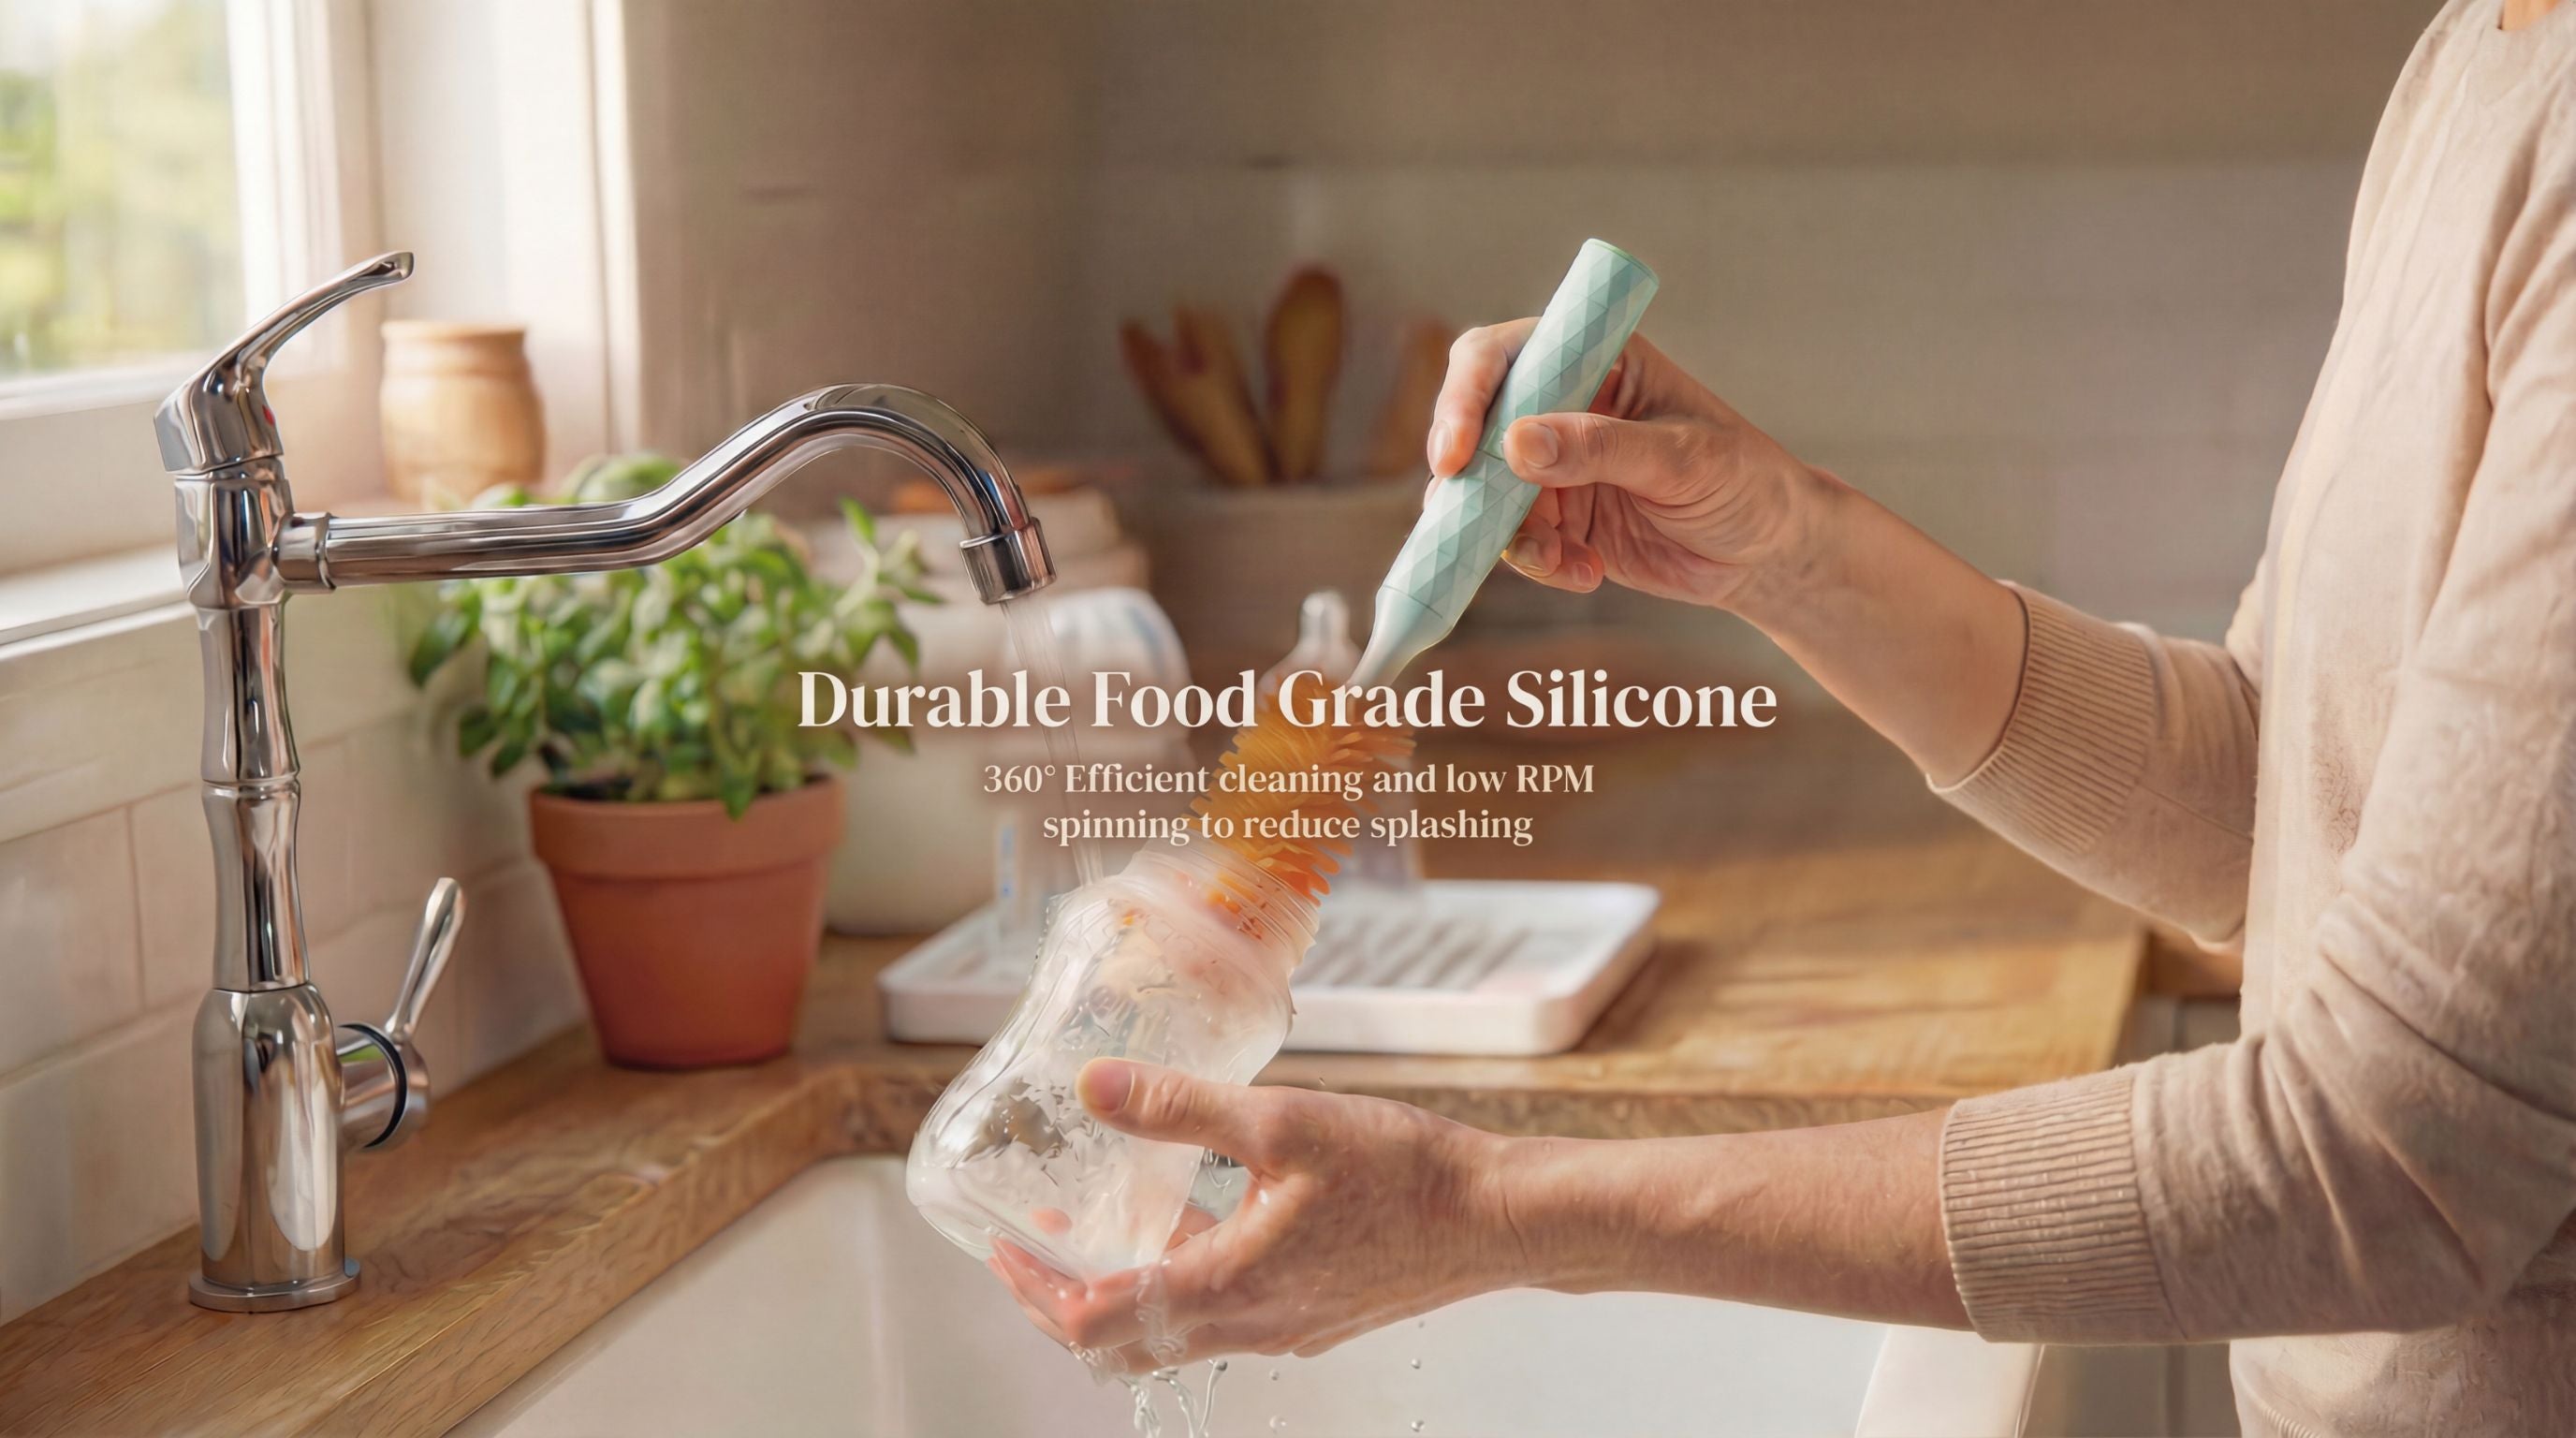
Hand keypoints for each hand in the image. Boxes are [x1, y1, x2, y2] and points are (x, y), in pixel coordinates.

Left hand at [986, 1059, 1526, 1373]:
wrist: (1497, 1218)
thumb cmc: (1405, 1171)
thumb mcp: (1283, 1121)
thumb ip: (1181, 1109)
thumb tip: (1094, 1088)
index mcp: (1228, 1284)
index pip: (1095, 1320)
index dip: (1034, 1291)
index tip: (1001, 1249)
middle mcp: (1248, 1324)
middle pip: (1121, 1345)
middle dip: (1060, 1302)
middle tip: (1026, 1252)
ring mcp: (1282, 1328)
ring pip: (1171, 1336)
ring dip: (1118, 1293)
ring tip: (1092, 1230)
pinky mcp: (1311, 1317)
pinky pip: (1220, 1319)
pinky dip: (1177, 1286)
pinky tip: (1185, 1224)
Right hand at [1428, 326, 1822, 607]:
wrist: (1767, 554)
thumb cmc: (1744, 481)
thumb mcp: (1682, 459)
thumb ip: (1600, 448)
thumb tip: (1515, 443)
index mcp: (1595, 361)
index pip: (1505, 355)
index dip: (1466, 395)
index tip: (1456, 452)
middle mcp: (1563, 407)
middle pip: (1474, 425)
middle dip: (1466, 475)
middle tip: (1464, 518)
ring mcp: (1554, 467)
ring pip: (1485, 493)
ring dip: (1505, 533)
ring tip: (1557, 559)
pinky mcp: (1558, 522)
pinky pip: (1516, 543)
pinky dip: (1539, 564)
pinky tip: (1587, 573)